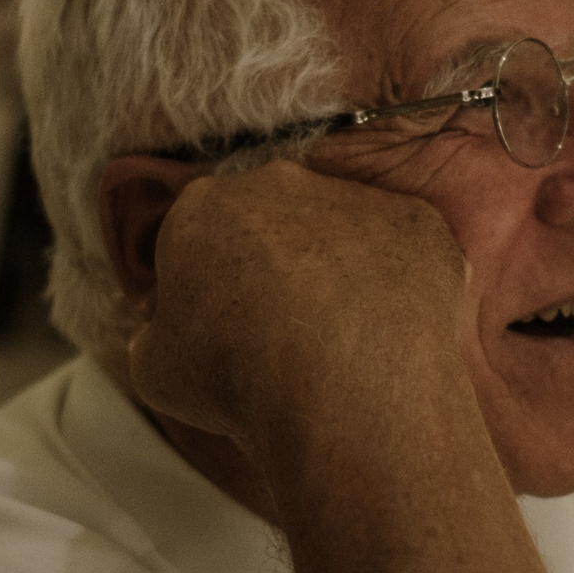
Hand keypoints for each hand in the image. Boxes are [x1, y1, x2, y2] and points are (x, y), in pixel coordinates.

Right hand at [127, 160, 470, 448]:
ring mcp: (355, 198)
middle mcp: (279, 184)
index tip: (218, 327)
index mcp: (204, 206)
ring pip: (342, 232)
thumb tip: (164, 335)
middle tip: (280, 333)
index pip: (196, 235)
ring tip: (343, 342)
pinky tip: (389, 335)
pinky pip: (406, 252)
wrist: (340, 389)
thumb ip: (154, 339)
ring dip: (339, 272)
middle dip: (272, 264)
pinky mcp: (419, 223)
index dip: (204, 284)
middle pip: (270, 221)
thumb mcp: (155, 371)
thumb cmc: (237, 379)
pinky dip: (400, 286)